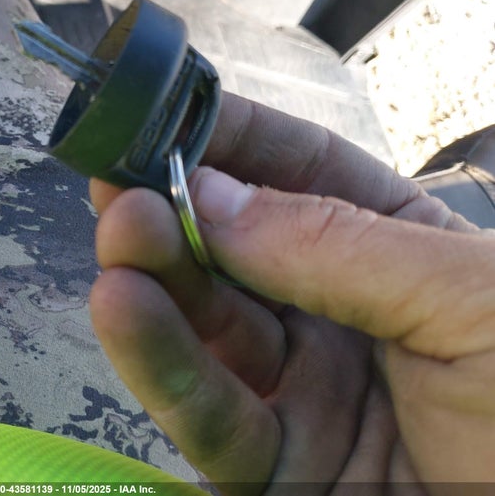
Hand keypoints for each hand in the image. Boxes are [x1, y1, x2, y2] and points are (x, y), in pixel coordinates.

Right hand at [89, 93, 494, 494]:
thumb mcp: (472, 297)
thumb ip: (338, 245)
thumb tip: (213, 197)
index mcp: (397, 248)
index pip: (299, 174)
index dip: (231, 140)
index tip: (163, 117)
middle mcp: (338, 313)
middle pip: (236, 252)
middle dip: (176, 213)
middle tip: (120, 185)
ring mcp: (304, 392)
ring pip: (208, 331)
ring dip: (155, 284)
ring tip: (118, 240)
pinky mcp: (279, 471)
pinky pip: (209, 418)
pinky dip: (162, 367)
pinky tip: (124, 312)